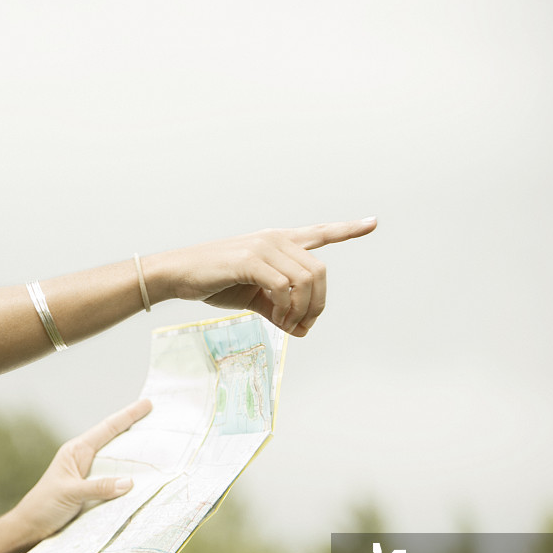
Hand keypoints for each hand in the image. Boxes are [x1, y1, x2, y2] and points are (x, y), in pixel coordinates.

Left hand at [6, 398, 152, 543]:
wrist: (29, 529)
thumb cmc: (43, 506)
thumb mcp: (70, 493)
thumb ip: (98, 487)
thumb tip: (129, 482)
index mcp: (76, 451)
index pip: (107, 429)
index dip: (128, 415)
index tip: (147, 404)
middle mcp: (84, 459)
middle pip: (114, 440)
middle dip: (135, 429)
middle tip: (158, 420)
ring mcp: (89, 474)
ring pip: (116, 460)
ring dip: (134, 455)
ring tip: (157, 447)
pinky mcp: (92, 491)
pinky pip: (115, 479)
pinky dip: (128, 476)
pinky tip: (142, 478)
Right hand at [146, 218, 376, 335]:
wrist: (179, 275)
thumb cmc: (216, 282)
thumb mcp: (254, 296)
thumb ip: (280, 308)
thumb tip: (302, 329)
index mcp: (279, 242)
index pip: (320, 233)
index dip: (348, 229)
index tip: (372, 223)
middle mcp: (275, 239)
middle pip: (319, 271)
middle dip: (318, 304)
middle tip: (302, 326)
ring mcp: (263, 247)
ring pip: (305, 280)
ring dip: (302, 310)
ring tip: (287, 325)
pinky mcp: (250, 260)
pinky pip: (284, 287)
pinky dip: (286, 309)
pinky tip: (277, 320)